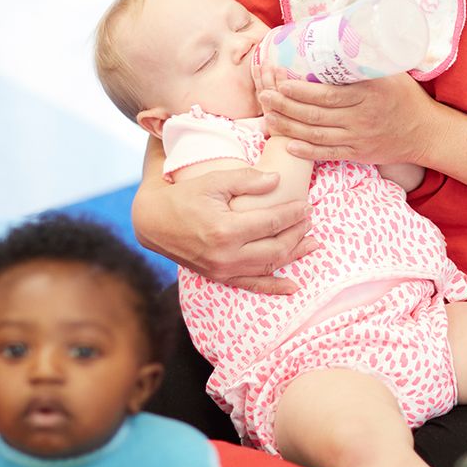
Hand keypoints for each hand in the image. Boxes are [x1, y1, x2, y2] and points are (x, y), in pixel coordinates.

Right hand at [133, 165, 316, 292]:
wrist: (152, 221)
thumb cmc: (184, 195)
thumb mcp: (213, 180)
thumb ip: (246, 179)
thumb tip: (277, 180)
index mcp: (226, 230)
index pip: (271, 223)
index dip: (293, 213)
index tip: (307, 204)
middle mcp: (226, 256)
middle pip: (276, 247)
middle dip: (297, 232)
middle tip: (310, 218)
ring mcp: (223, 270)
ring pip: (269, 267)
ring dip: (294, 255)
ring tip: (314, 243)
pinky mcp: (219, 277)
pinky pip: (251, 285)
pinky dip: (274, 287)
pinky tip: (293, 286)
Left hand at [258, 71, 440, 166]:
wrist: (425, 132)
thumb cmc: (406, 96)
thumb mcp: (391, 71)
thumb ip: (366, 60)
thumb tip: (341, 33)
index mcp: (369, 93)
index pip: (329, 94)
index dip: (302, 90)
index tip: (282, 81)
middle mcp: (362, 117)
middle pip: (316, 114)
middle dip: (286, 105)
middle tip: (265, 96)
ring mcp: (359, 138)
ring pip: (316, 135)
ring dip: (289, 126)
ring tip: (268, 117)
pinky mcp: (358, 153)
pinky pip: (327, 153)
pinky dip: (306, 150)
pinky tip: (288, 144)